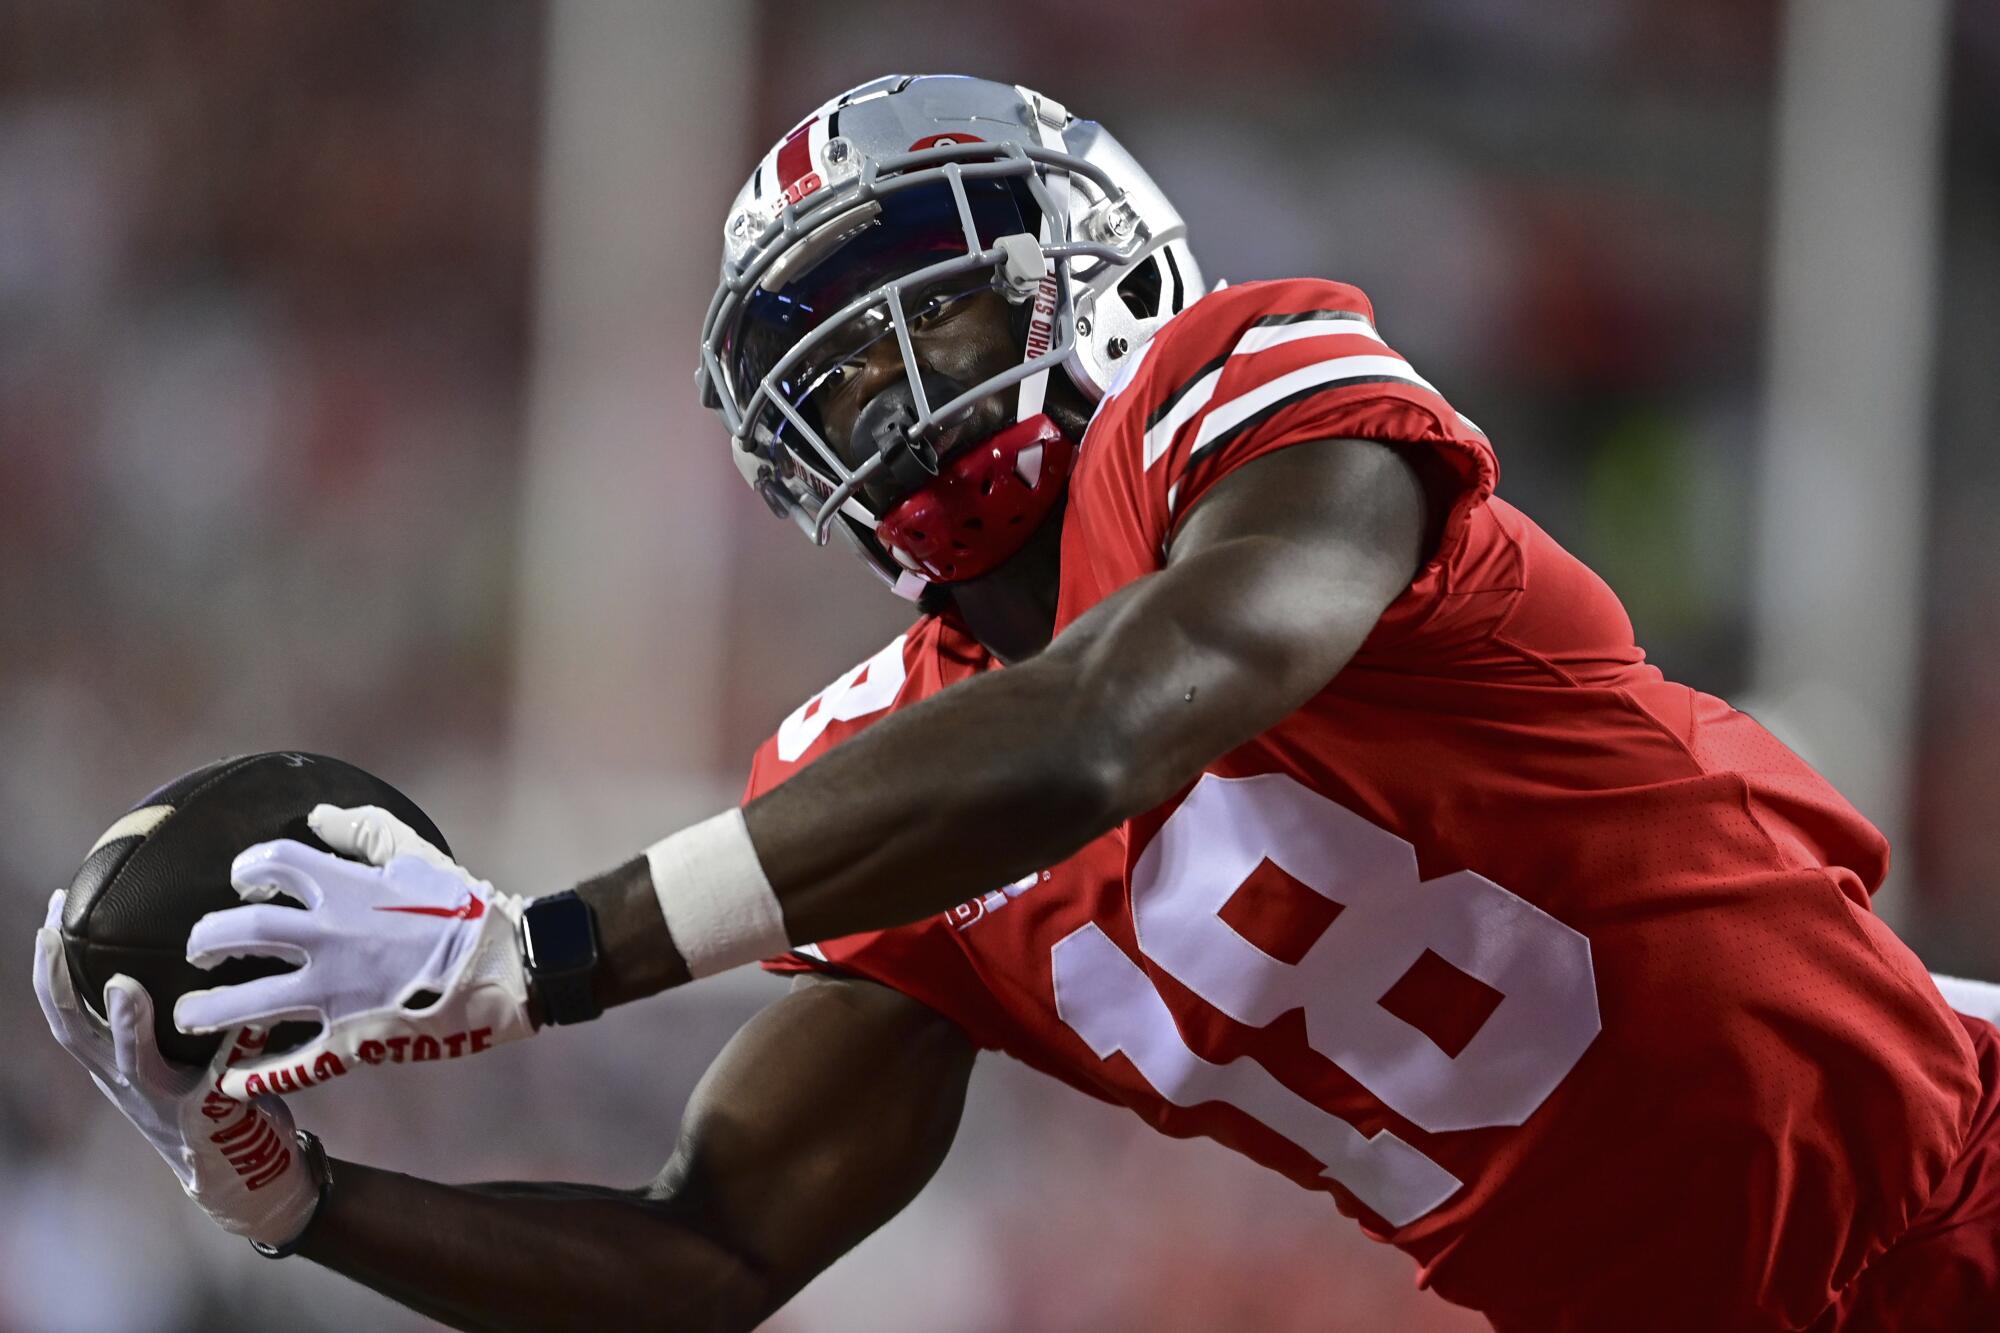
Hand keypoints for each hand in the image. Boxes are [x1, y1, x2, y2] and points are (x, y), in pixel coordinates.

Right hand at [33, 892, 321, 1245]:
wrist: (243, 1177)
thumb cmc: (211, 1097)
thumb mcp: (173, 1055)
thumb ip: (169, 1014)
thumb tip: (190, 940)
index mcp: (113, 1065)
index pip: (64, 1013)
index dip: (49, 968)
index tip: (53, 913)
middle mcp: (127, 1084)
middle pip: (74, 1034)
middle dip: (57, 983)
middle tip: (55, 931)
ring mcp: (164, 1103)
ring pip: (132, 1064)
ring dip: (126, 1025)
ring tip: (123, 986)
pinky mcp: (211, 1117)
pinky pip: (223, 1077)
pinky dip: (237, 1042)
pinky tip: (252, 1013)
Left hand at [175, 804, 535, 1099]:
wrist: (506, 968)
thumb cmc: (464, 910)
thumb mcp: (417, 856)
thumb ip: (364, 831)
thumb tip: (319, 815)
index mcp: (344, 889)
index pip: (272, 864)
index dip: (248, 869)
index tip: (245, 883)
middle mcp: (328, 938)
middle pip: (241, 933)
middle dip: (207, 940)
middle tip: (199, 950)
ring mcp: (335, 994)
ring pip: (250, 1004)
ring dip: (209, 1010)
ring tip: (189, 1015)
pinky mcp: (351, 1039)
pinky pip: (292, 1064)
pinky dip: (257, 1076)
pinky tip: (231, 1081)